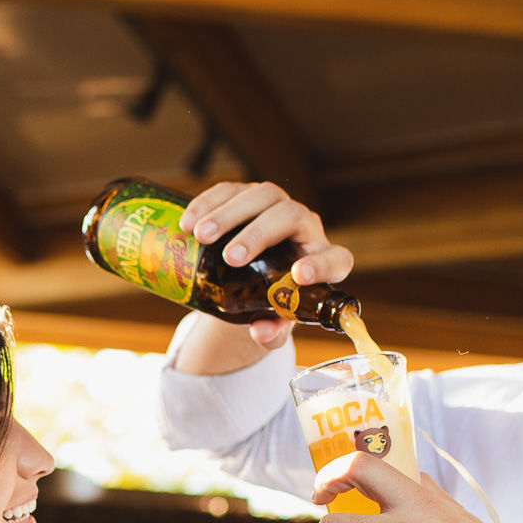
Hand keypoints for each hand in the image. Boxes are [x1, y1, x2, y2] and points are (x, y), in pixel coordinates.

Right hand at [178, 181, 354, 346]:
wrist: (250, 282)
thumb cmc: (270, 302)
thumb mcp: (273, 323)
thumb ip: (272, 332)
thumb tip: (261, 332)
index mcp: (322, 261)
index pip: (335, 259)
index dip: (322, 265)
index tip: (299, 275)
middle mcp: (304, 228)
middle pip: (291, 215)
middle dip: (259, 234)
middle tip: (230, 257)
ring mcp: (276, 207)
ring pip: (261, 195)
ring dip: (228, 213)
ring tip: (200, 236)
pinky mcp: (248, 197)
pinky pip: (232, 190)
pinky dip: (208, 202)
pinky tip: (187, 223)